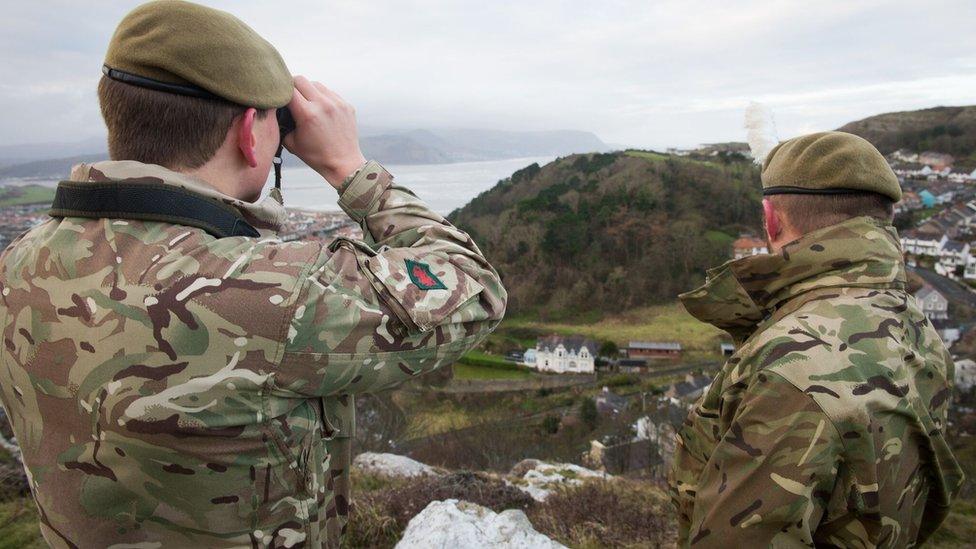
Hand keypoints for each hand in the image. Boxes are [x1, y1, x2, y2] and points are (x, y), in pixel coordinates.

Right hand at [283, 75, 366, 189]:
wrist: (343, 164)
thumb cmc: (316, 156)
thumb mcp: (291, 142)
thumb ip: (281, 123)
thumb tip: (276, 110)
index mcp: (307, 114)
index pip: (287, 89)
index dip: (280, 92)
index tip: (278, 96)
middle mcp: (323, 105)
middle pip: (301, 80)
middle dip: (292, 86)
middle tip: (290, 96)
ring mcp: (337, 103)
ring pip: (316, 84)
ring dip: (308, 89)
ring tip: (306, 102)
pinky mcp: (346, 105)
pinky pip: (329, 92)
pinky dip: (322, 96)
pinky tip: (320, 108)